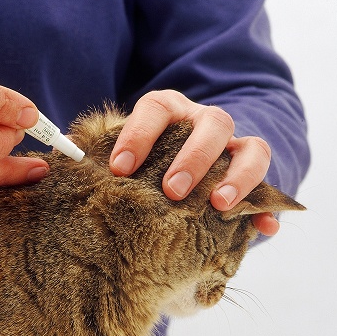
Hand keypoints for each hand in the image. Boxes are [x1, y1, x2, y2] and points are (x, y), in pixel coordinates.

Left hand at [109, 90, 279, 235]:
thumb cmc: (146, 162)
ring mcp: (233, 147)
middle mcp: (205, 124)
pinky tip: (265, 227)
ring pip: (252, 148)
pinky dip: (268, 206)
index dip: (139, 134)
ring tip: (220, 205)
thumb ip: (106, 156)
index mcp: (171, 112)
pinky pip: (268, 186)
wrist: (180, 167)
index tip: (120, 169)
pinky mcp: (251, 174)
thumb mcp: (128, 155)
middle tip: (173, 190)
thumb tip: (67, 151)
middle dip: (194, 157)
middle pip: (213, 123)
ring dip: (239, 177)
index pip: (158, 109)